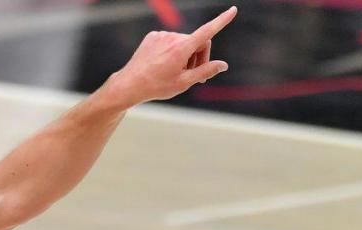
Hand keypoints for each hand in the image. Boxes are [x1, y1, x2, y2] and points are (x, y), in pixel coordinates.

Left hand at [107, 6, 237, 106]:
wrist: (129, 85)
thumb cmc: (156, 87)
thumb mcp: (184, 83)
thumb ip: (205, 72)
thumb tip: (223, 65)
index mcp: (181, 49)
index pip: (207, 31)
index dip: (222, 21)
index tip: (233, 10)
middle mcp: (172, 38)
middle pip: (197, 42)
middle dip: (199, 57)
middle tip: (194, 75)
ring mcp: (161, 35)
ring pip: (184, 42)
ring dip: (185, 55)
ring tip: (175, 72)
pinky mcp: (153, 36)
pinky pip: (170, 41)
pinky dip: (172, 51)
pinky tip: (163, 64)